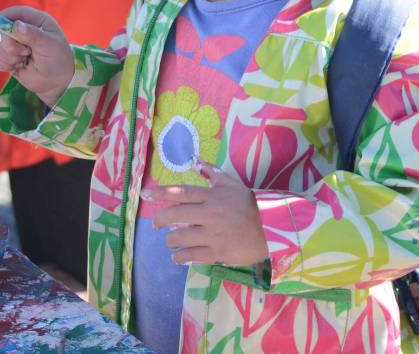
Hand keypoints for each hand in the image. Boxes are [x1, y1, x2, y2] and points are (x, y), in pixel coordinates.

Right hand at [0, 5, 73, 107]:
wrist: (56, 82)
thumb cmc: (58, 60)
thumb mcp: (50, 46)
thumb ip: (34, 35)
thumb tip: (17, 25)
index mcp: (36, 21)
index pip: (17, 12)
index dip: (4, 16)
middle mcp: (23, 29)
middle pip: (2, 30)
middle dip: (10, 45)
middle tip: (25, 53)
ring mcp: (14, 43)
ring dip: (8, 56)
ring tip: (24, 61)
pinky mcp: (8, 57)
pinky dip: (4, 64)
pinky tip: (17, 67)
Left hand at [146, 160, 269, 265]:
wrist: (272, 228)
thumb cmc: (250, 205)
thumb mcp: (232, 185)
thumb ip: (212, 173)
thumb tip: (195, 161)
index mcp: (213, 196)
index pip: (182, 193)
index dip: (161, 193)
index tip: (145, 194)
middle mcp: (210, 214)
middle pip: (175, 216)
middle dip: (160, 220)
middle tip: (157, 224)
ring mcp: (214, 235)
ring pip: (180, 238)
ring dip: (170, 241)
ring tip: (171, 241)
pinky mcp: (218, 253)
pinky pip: (192, 256)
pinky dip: (180, 256)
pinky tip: (178, 256)